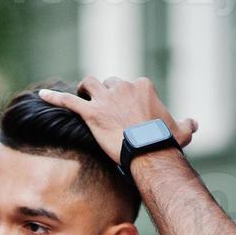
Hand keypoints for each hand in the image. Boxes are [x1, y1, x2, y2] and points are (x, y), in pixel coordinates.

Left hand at [38, 77, 197, 165]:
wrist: (148, 151)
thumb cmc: (164, 142)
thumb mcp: (181, 131)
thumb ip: (186, 124)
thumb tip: (194, 123)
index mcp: (141, 86)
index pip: (128, 85)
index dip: (124, 98)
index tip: (124, 112)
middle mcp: (122, 87)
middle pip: (108, 83)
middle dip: (104, 94)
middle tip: (103, 110)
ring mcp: (105, 99)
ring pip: (89, 84)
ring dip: (84, 89)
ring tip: (81, 99)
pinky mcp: (90, 112)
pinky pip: (68, 101)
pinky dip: (54, 98)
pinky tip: (41, 95)